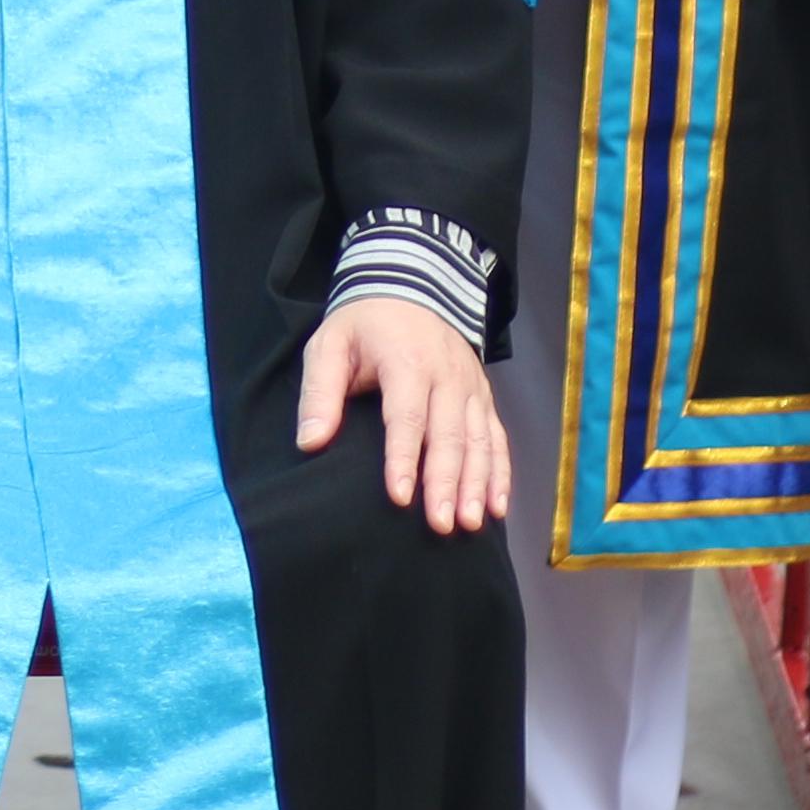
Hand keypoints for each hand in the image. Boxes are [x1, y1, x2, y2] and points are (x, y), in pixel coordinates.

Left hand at [298, 294, 509, 536]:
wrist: (410, 285)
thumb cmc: (363, 325)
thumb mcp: (329, 345)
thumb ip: (319, 393)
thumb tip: (309, 441)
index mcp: (407, 361)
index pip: (406, 416)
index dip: (403, 458)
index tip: (399, 498)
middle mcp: (447, 375)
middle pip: (449, 435)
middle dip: (445, 482)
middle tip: (439, 524)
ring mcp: (471, 386)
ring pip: (479, 440)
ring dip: (477, 484)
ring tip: (470, 523)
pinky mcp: (483, 397)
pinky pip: (496, 437)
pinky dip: (500, 472)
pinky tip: (498, 506)